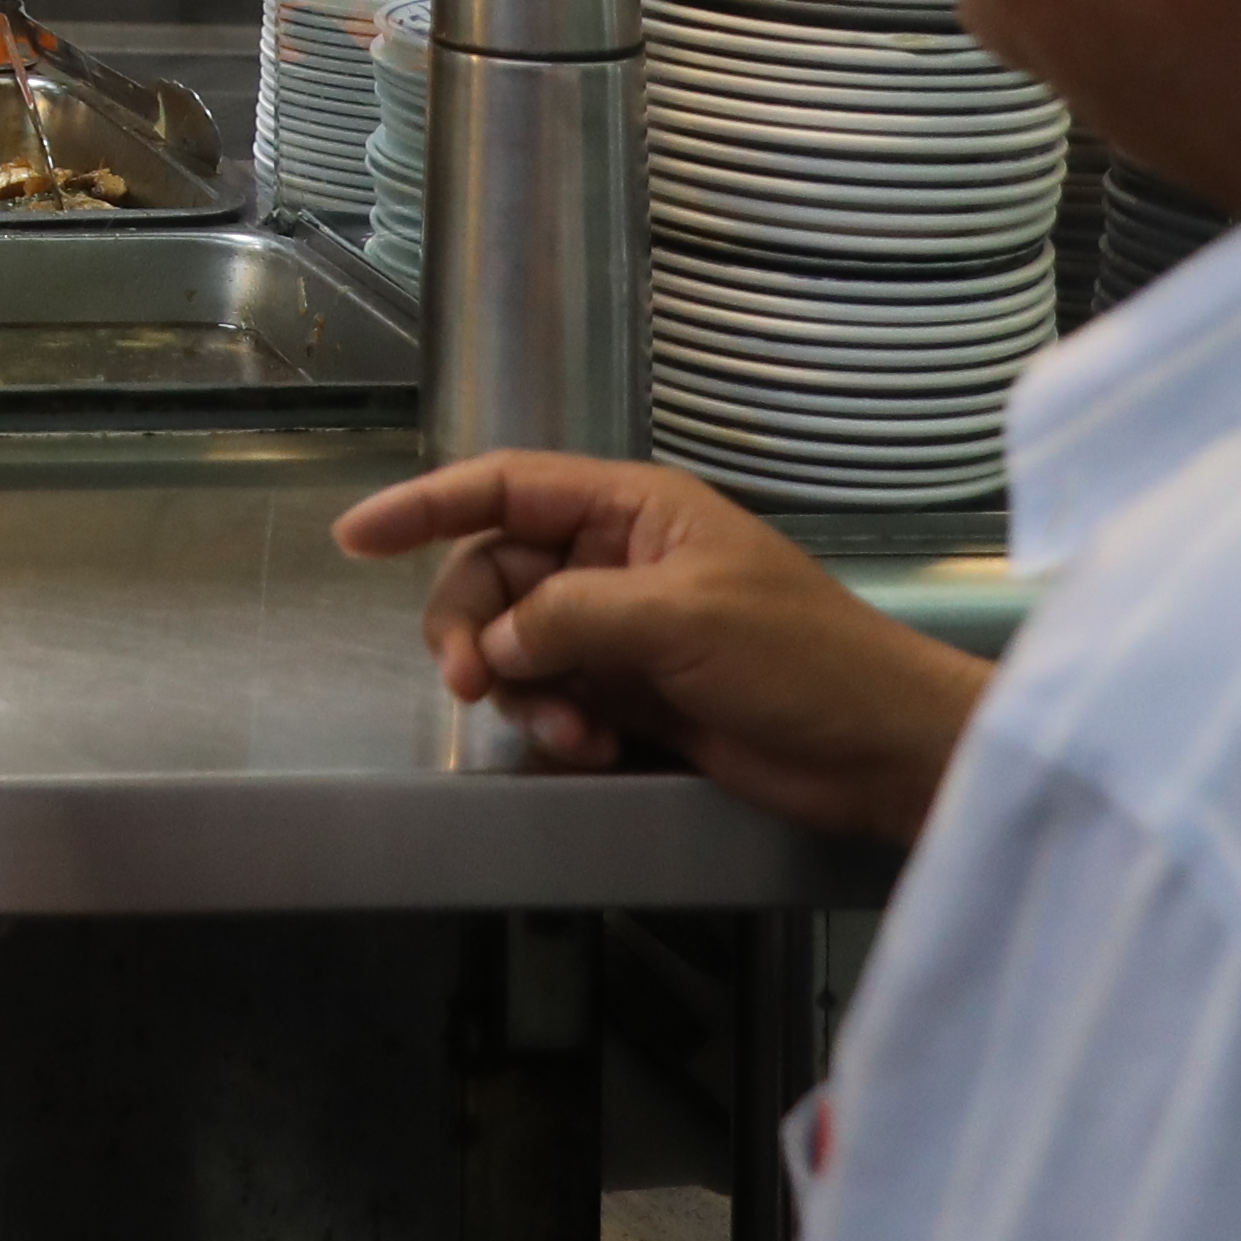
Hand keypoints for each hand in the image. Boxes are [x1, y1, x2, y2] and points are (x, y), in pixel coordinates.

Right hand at [333, 449, 989, 843]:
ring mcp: (626, 631)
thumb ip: (570, 617)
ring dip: (523, 690)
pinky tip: (596, 747)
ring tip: (569, 732)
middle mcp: (619, 561)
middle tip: (471, 684)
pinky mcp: (638, 696)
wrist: (885, 753)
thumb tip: (496, 641)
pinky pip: (556, 698)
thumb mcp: (680, 617)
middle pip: (496, 578)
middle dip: (475, 630)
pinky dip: (558, 724)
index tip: (354, 537)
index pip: (504, 487)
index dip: (424, 506)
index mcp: (633, 510)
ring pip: (519, 646)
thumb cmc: (804, 661)